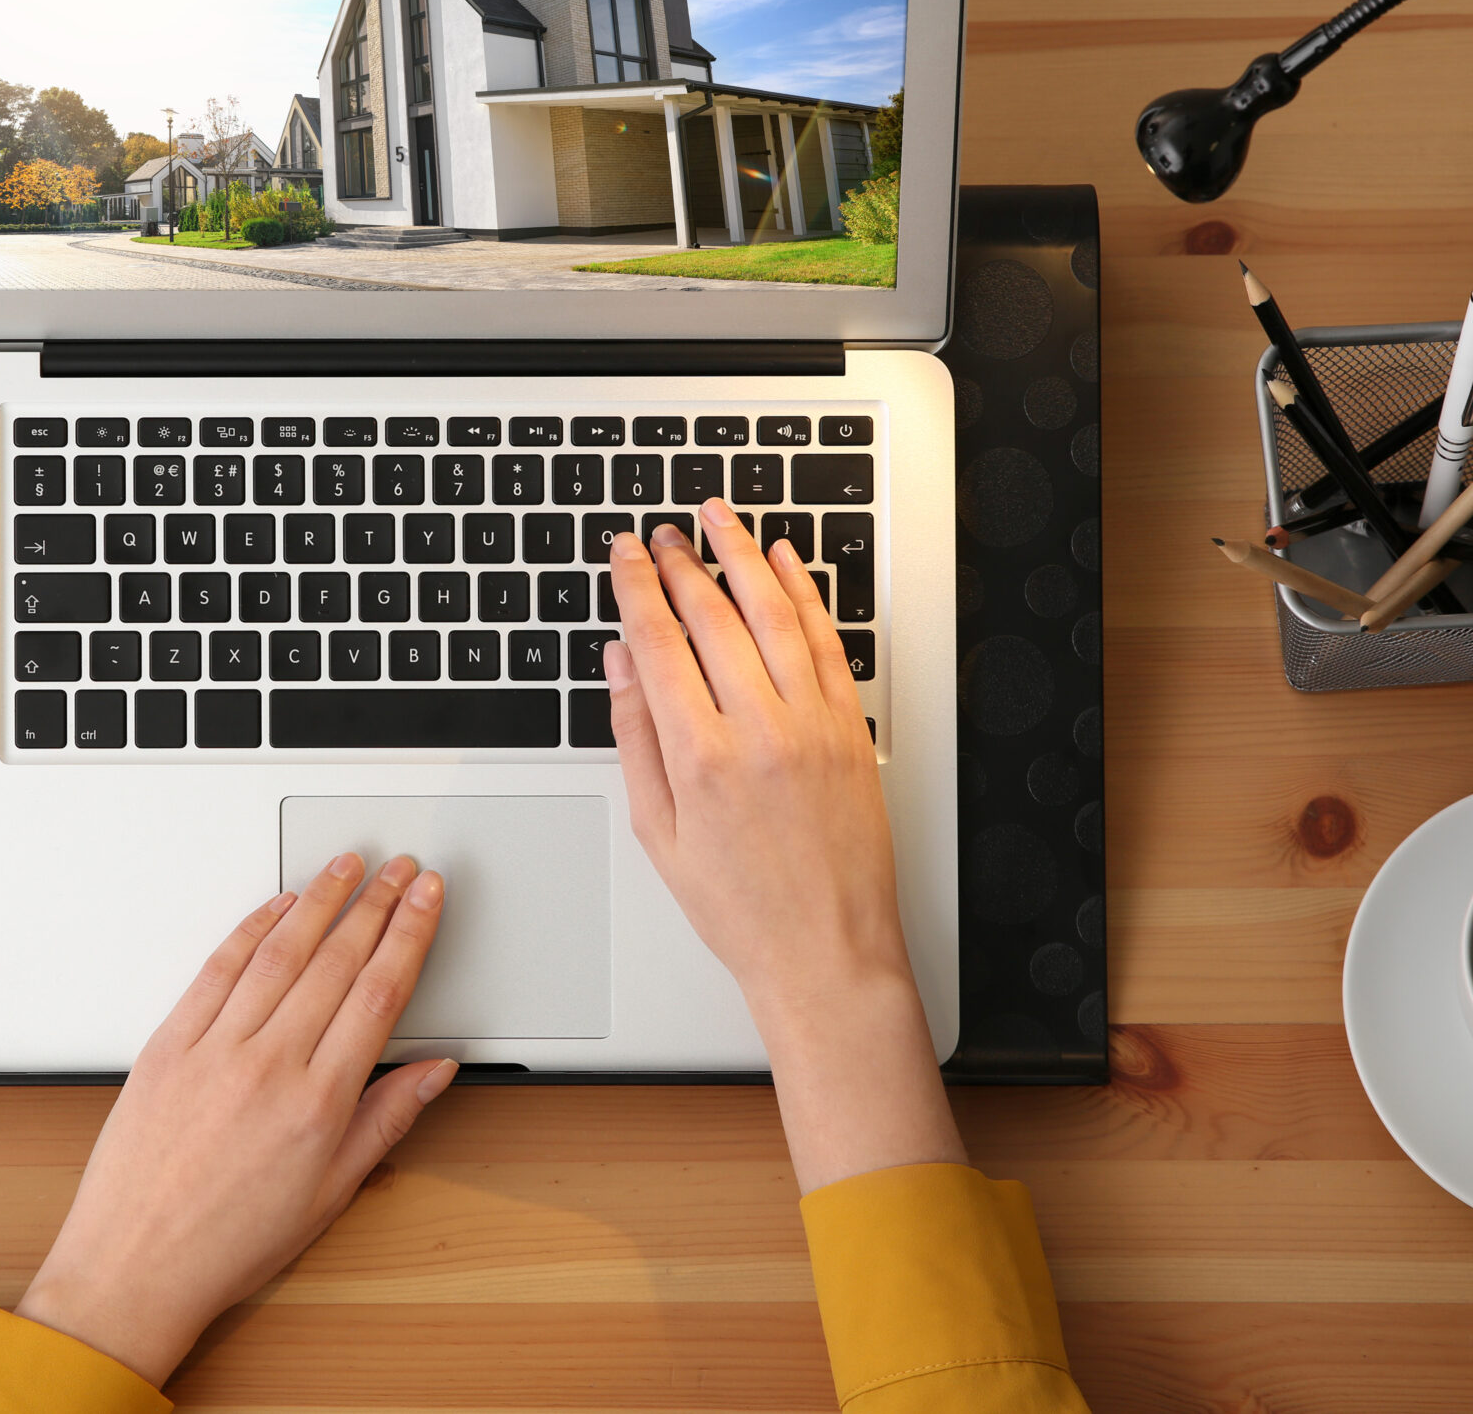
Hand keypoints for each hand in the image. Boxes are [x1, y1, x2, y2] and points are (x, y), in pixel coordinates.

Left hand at [16, 854, 456, 1383]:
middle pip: (336, 961)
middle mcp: (267, 1066)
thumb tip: (434, 1071)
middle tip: (401, 868)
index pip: (379, 994)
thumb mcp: (329, 1193)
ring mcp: (213, 1050)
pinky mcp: (167, 1045)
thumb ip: (386, 1120)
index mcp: (317, 1104)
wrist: (135, 1268)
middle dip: (376, 904)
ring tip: (346, 866)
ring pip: (279, 953)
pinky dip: (250, 930)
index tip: (427, 898)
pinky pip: (216, 971)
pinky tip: (276, 906)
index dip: (410, 935)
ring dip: (319, 900)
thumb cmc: (228, 1243)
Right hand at [606, 503, 964, 1189]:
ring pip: (774, 615)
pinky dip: (806, 595)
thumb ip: (636, 738)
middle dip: (681, 563)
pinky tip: (785, 563)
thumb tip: (620, 666)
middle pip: (713, 617)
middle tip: (663, 534)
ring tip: (719, 520)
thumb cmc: (739, 907)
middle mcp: (760, 731)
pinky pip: (828, 643)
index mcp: (701, 758)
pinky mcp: (852, 730)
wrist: (825, 951)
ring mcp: (814, 726)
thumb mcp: (658, 830)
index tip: (624, 554)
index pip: (659, 644)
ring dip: (743, 557)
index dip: (636, 587)